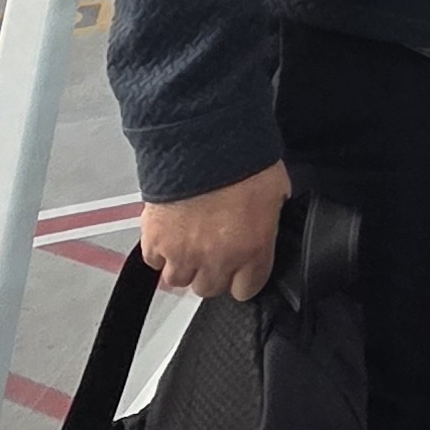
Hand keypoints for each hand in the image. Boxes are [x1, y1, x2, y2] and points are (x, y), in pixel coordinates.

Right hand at [140, 163, 288, 299]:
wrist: (202, 140)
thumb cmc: (242, 157)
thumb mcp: (275, 190)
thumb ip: (268, 218)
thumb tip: (266, 219)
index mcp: (254, 250)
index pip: (246, 289)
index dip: (241, 277)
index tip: (237, 266)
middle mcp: (218, 260)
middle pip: (209, 288)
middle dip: (210, 271)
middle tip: (210, 248)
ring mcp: (183, 253)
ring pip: (178, 279)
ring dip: (182, 264)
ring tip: (186, 241)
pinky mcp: (155, 241)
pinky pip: (153, 261)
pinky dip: (158, 251)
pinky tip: (167, 233)